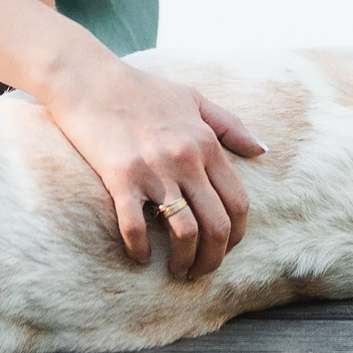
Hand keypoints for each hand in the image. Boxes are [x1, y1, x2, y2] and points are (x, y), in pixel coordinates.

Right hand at [39, 52, 264, 279]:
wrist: (90, 80)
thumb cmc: (143, 90)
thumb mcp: (194, 99)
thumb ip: (230, 126)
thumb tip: (262, 150)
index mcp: (205, 144)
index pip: (237, 202)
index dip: (237, 235)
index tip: (226, 249)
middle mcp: (185, 159)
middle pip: (216, 225)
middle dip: (214, 258)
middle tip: (202, 272)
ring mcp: (153, 170)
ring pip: (184, 232)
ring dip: (184, 262)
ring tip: (177, 272)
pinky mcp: (120, 177)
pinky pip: (136, 226)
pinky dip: (141, 249)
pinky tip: (140, 257)